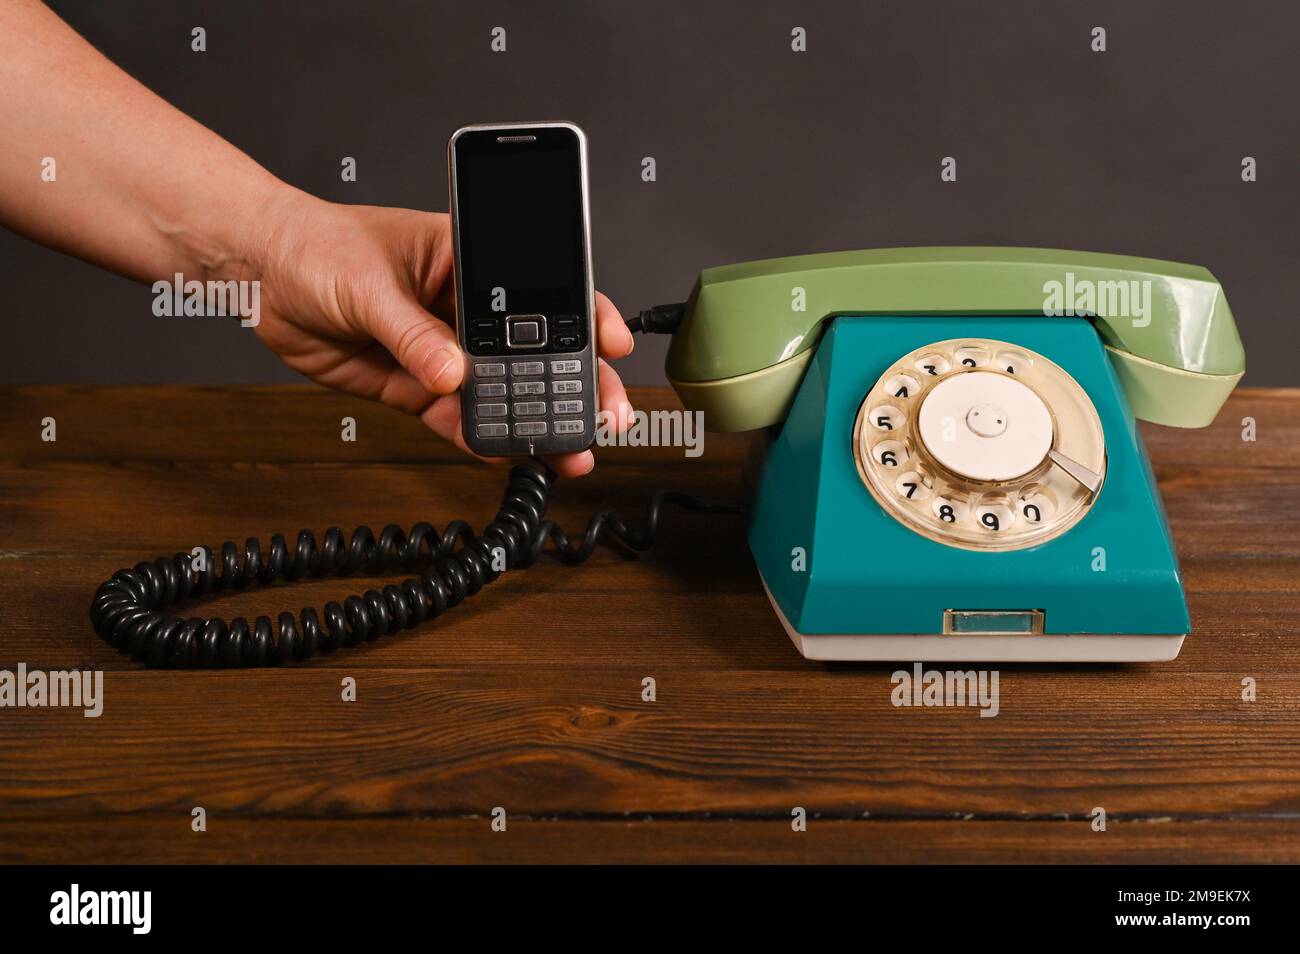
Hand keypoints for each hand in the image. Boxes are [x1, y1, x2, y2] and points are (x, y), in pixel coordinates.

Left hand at [249, 192, 634, 476]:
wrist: (259, 276)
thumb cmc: (314, 245)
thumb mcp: (368, 282)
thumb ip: (412, 333)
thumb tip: (451, 374)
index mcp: (468, 261)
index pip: (543, 289)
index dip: (585, 316)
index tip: (612, 347)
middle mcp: (465, 309)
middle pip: (535, 350)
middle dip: (575, 385)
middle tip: (602, 417)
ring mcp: (443, 351)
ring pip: (503, 392)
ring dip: (534, 421)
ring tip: (563, 450)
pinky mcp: (417, 389)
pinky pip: (457, 419)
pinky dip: (480, 438)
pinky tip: (503, 451)